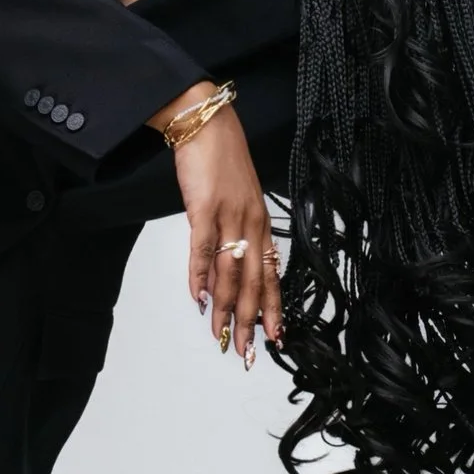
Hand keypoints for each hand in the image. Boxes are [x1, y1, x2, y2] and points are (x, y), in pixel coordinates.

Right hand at [155, 88, 281, 362]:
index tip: (274, 337)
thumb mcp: (233, 201)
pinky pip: (203, 249)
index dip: (273, 309)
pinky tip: (199, 299)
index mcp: (260, 223)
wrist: (206, 124)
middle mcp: (250, 223)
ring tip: (220, 333)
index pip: (271, 275)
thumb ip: (230, 236)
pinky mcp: (204, 208)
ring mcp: (228, 216)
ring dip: (225, 308)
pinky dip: (200, 277)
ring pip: (230, 272)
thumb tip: (219, 275)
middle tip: (245, 350)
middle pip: (253, 282)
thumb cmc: (219, 161)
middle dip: (250, 321)